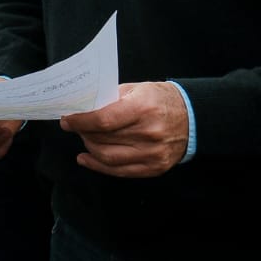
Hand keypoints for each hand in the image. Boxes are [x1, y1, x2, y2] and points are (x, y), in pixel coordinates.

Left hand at [59, 81, 188, 177]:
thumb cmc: (160, 100)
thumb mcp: (136, 89)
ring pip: (108, 157)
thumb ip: (110, 98)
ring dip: (89, 148)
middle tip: (74, 126)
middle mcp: (149, 133)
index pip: (103, 120)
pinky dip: (98, 166)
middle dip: (83, 133)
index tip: (67, 120)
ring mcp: (152, 153)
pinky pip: (119, 171)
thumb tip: (82, 107)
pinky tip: (86, 158)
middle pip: (103, 139)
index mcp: (143, 108)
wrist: (193, 118)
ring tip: (84, 138)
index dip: (80, 122)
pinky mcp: (154, 167)